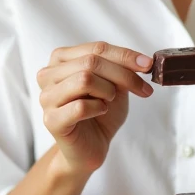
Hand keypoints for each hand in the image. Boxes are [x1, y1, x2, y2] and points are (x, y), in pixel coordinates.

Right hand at [37, 41, 152, 173]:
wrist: (91, 147)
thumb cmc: (100, 113)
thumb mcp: (115, 85)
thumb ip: (121, 70)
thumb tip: (142, 61)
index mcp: (61, 59)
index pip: (97, 48)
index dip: (125, 56)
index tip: (148, 65)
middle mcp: (48, 75)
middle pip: (91, 62)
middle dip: (123, 75)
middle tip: (142, 89)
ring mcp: (46, 97)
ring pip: (84, 79)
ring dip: (107, 91)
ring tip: (109, 101)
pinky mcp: (51, 120)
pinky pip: (80, 106)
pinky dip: (98, 108)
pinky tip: (100, 112)